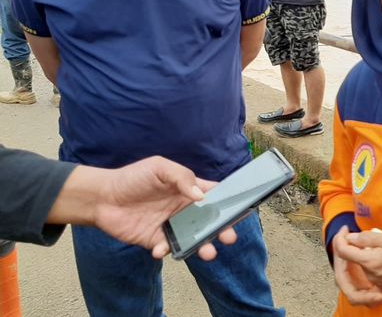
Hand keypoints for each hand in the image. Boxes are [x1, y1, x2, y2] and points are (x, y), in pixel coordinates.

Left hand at [93, 156, 236, 259]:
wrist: (102, 197)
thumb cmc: (132, 178)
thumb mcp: (159, 167)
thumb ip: (182, 178)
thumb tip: (201, 196)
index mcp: (188, 189)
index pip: (214, 195)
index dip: (228, 202)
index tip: (240, 209)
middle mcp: (183, 209)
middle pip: (209, 221)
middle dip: (222, 230)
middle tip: (229, 237)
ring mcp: (171, 225)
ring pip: (194, 239)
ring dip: (203, 246)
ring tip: (208, 252)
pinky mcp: (156, 240)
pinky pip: (168, 249)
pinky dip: (167, 251)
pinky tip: (160, 248)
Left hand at [332, 226, 381, 306]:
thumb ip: (366, 238)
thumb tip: (350, 237)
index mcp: (369, 262)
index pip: (343, 251)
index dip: (340, 238)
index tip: (345, 228)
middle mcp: (370, 274)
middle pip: (352, 257)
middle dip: (353, 243)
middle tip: (365, 232)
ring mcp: (377, 280)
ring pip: (362, 262)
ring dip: (365, 251)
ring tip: (380, 242)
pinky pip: (371, 269)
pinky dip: (373, 259)